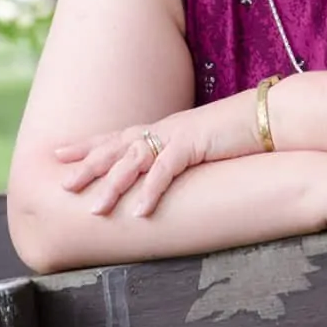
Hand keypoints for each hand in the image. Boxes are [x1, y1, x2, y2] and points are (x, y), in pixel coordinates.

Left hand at [55, 90, 259, 216]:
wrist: (266, 115)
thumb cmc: (238, 132)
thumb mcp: (202, 145)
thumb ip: (181, 157)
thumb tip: (167, 174)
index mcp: (165, 128)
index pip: (119, 136)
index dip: (89, 145)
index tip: (60, 154)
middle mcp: (165, 128)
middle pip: (117, 146)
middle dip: (88, 164)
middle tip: (63, 184)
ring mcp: (178, 134)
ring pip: (135, 159)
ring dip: (113, 184)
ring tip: (94, 209)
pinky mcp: (194, 143)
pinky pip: (166, 169)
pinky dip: (151, 190)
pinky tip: (138, 211)